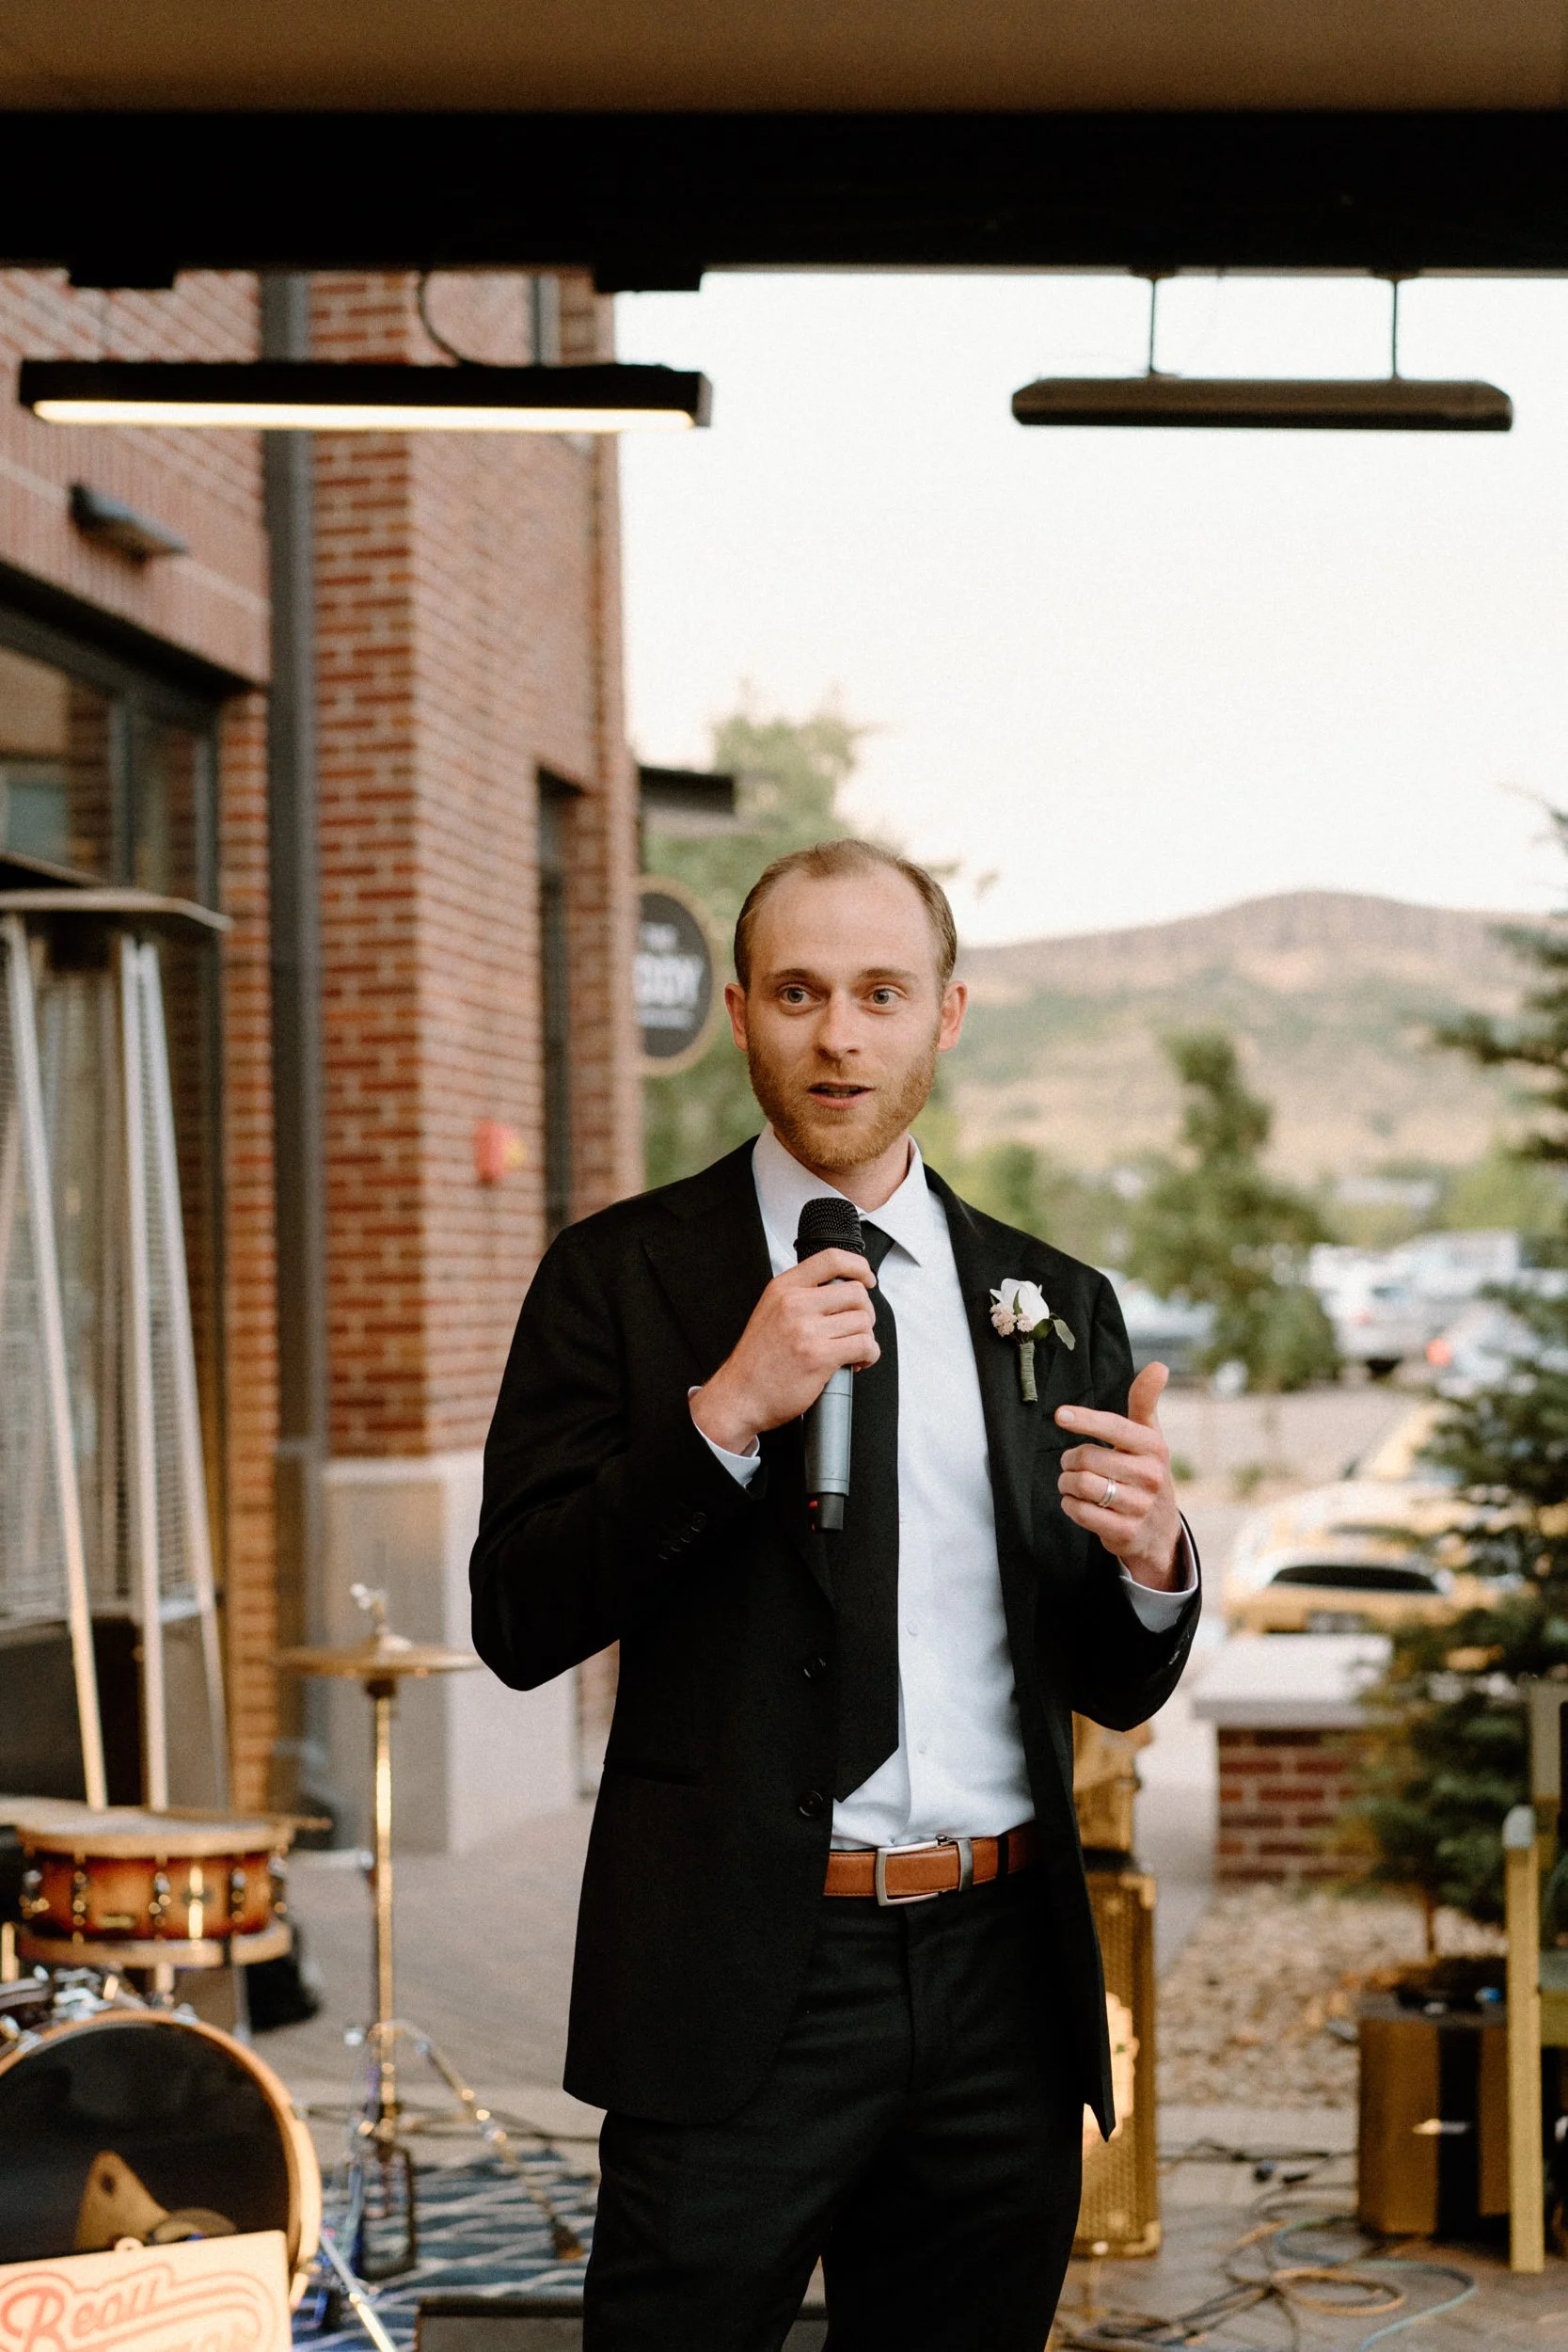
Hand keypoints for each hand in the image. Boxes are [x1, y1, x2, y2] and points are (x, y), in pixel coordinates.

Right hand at [692, 1252, 878, 1455]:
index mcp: (783, 1288)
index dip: (858, 1266)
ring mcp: (807, 1330)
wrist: (739, 1396)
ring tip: (852, 1350)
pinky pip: (864, 1346)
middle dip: (865, 1313)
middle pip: (856, 1293)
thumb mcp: (770, 1311)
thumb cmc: (756, 1361)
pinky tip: (856, 1362)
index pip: (832, 1259)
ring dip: (866, 1338)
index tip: (867, 1278)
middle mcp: (795, 1304)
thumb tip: (840, 1291)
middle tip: (856, 1328)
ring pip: (863, 1321)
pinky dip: (869, 1355)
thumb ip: (800, 1296)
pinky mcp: (819, 1356)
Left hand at [1055, 1363, 1181, 1586]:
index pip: (1114, 1427)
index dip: (1085, 1419)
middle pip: (1087, 1457)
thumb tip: (1159, 1366)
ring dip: (1066, 1483)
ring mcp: (1139, 1506)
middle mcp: (1150, 1476)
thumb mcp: (1149, 1437)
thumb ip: (1145, 1402)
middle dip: (1070, 1460)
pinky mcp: (1126, 1532)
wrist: (1160, 1531)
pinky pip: (1080, 1512)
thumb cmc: (1145, 1472)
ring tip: (1073, 1483)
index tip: (1060, 1415)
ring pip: (1081, 1485)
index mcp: (1153, 1447)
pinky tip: (1077, 1503)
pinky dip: (1070, 1505)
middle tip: (1072, 1464)